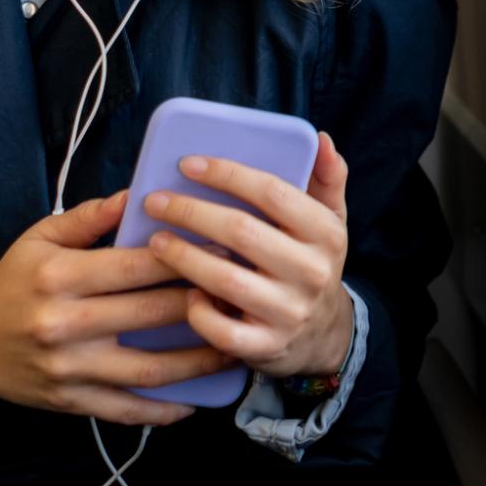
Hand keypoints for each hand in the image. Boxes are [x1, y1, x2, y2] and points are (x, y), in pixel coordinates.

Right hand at [0, 190, 235, 426]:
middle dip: (203, 305)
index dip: (184, 258)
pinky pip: (125, 409)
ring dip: (198, 361)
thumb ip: (90, 217)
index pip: (134, 266)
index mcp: (61, 276)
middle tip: (244, 295)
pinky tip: (195, 400)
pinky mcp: (70, 401)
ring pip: (148, 369)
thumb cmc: (11, 281)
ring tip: (237, 347)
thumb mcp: (40, 236)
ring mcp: (69, 368)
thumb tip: (137, 194)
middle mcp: (65, 324)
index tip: (223, 250)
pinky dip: (163, 409)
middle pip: (150, 315)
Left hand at [143, 132, 353, 378]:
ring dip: (184, 257)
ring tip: (155, 241)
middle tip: (155, 201)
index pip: (272, 193)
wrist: (325, 334)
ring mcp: (289, 312)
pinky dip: (199, 313)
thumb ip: (326, 178)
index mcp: (325, 233)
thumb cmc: (312, 262)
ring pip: (227, 280)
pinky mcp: (267, 347)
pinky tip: (185, 294)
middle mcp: (312, 272)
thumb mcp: (330, 220)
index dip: (227, 174)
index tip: (186, 164)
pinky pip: (224, 331)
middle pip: (242, 232)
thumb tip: (321, 138)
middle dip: (192, 212)